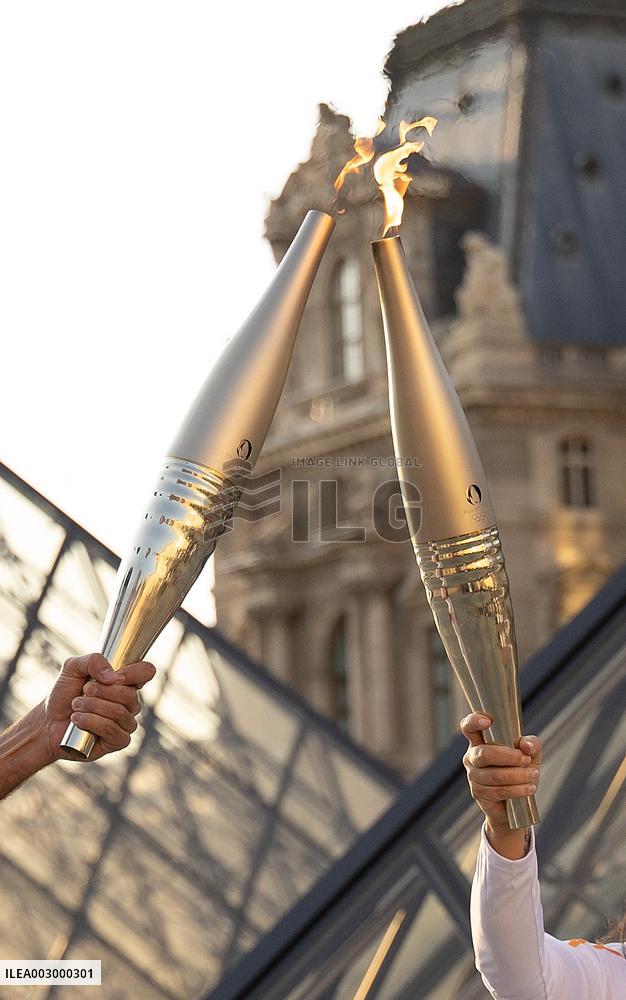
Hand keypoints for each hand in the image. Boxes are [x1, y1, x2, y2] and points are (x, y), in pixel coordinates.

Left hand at [44, 653, 155, 761]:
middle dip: (102, 692)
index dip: (134, 672)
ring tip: (75, 706)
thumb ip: (93, 661)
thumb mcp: (72, 668)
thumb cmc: (64, 693)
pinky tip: (77, 720)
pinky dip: (92, 723)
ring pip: (120, 713)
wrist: (48, 721)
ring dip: (93, 707)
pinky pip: (113, 731)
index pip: (146, 672)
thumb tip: (113, 676)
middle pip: (131, 695)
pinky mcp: (118, 741)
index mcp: (125, 682)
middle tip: (83, 691)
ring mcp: (126, 723)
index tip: (113, 675)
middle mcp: (130, 702)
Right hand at [461, 712, 541, 857]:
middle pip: (484, 753)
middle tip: (526, 760)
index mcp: (479, 742)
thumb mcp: (529, 755)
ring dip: (519, 775)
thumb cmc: (518, 772)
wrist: (514, 805)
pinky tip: (530, 788)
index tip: (488, 721)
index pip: (468, 727)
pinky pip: (499, 791)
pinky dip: (518, 789)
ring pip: (495, 775)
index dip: (474, 721)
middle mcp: (472, 757)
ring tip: (534, 775)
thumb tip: (526, 745)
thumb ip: (531, 744)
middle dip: (509, 757)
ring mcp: (473, 777)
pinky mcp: (479, 794)